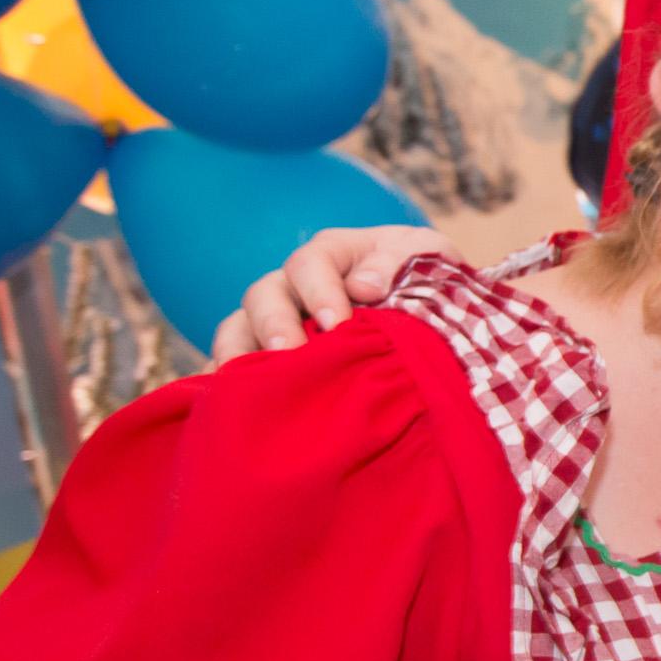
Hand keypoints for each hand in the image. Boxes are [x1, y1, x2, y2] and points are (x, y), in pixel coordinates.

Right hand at [208, 225, 456, 363]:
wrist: (437, 312)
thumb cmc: (427, 278)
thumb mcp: (426, 257)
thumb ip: (397, 262)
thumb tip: (363, 285)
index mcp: (331, 254)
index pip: (309, 264)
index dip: (318, 291)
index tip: (338, 323)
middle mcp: (294, 284)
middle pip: (264, 295)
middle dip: (275, 324)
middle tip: (293, 353)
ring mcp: (276, 320)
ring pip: (239, 328)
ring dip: (240, 355)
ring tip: (250, 386)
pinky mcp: (270, 356)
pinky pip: (235, 367)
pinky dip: (225, 382)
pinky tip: (224, 405)